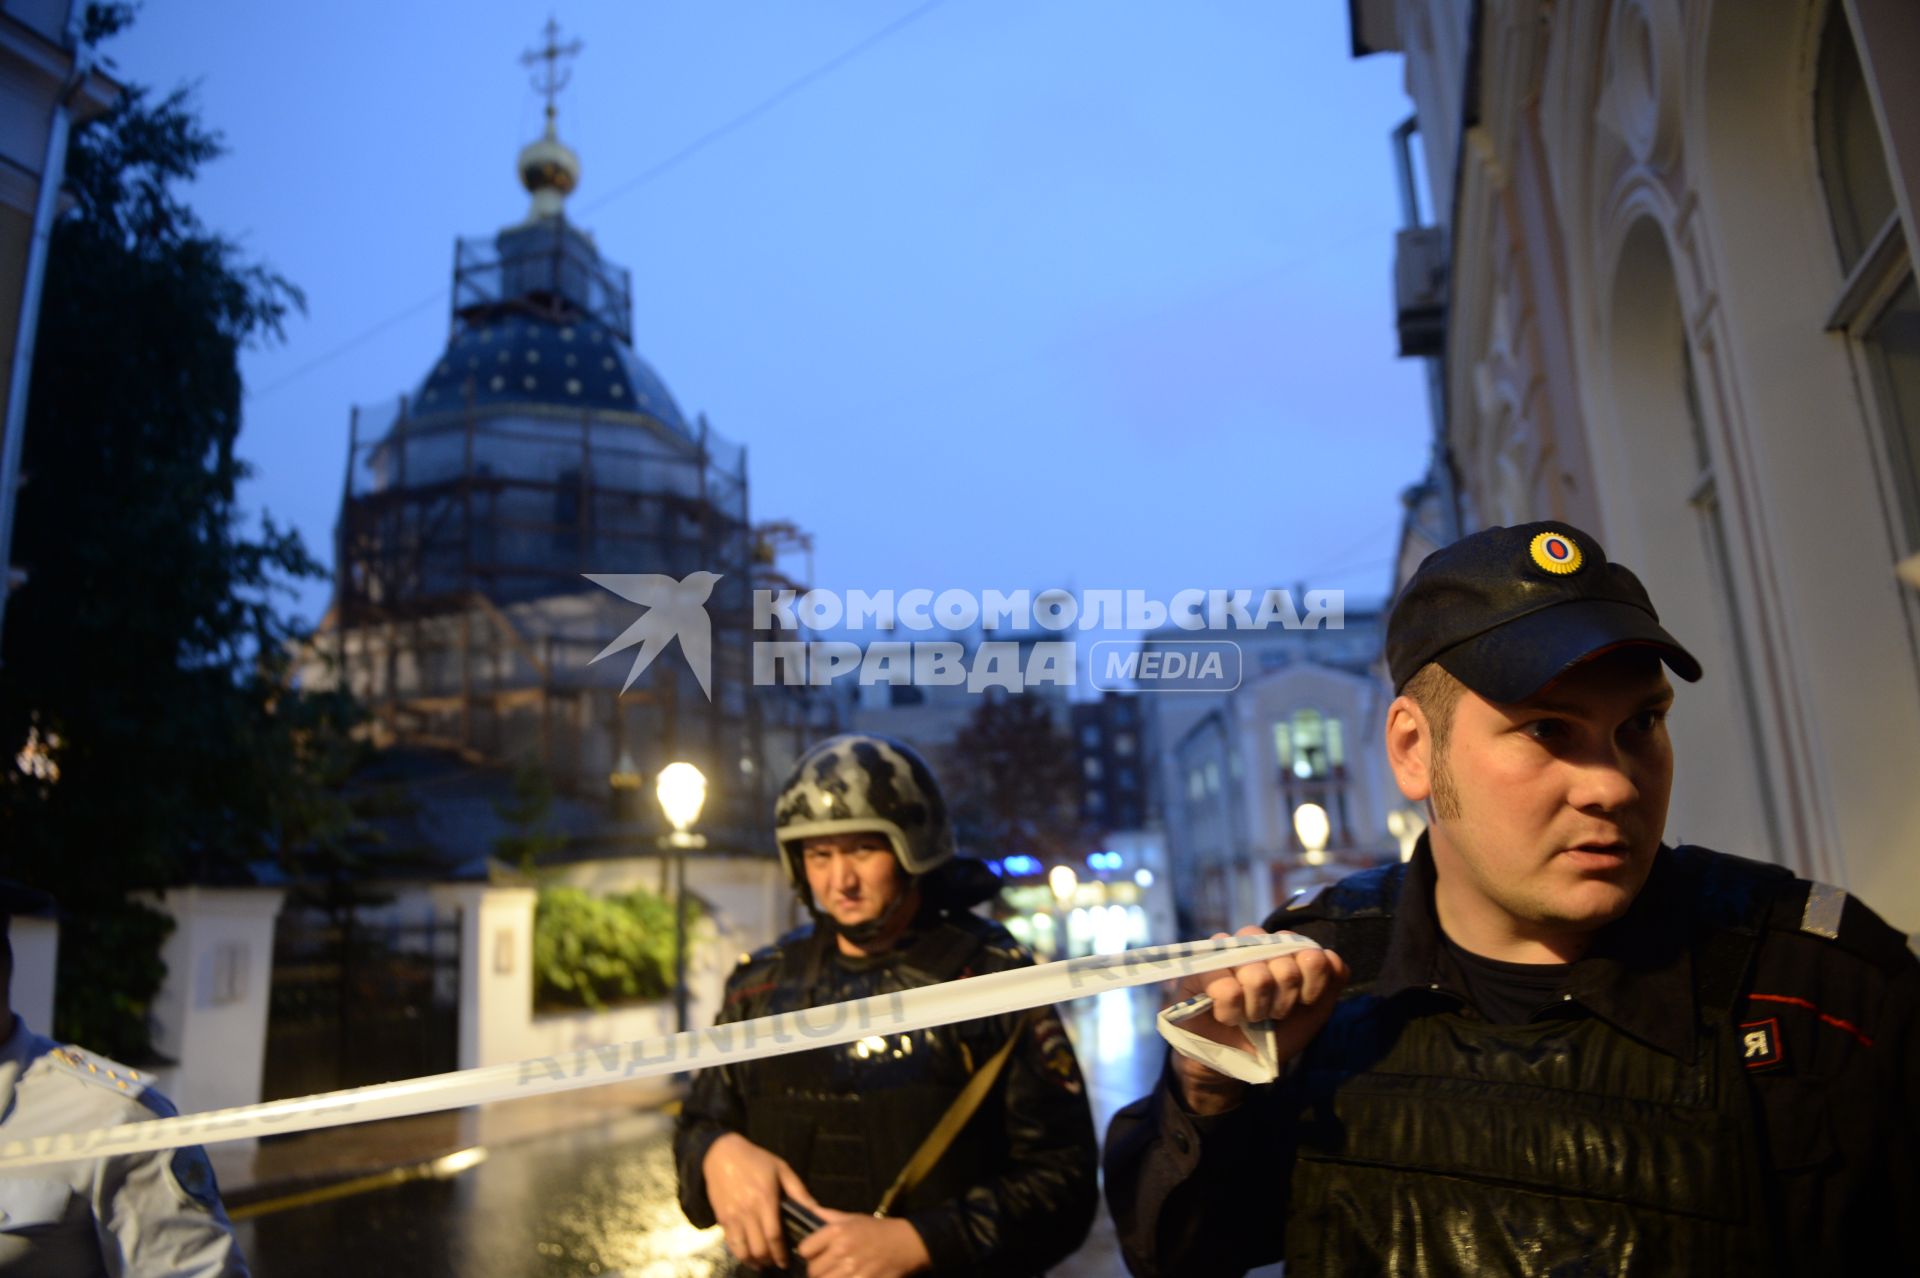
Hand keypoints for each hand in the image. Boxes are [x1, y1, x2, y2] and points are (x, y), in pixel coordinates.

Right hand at [701, 1131, 817, 1270]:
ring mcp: (733, 1217)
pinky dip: (740, 1254)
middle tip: (777, 1263)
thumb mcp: (781, 1169)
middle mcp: (748, 1211)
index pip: (773, 1235)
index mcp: (765, 1199)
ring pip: (743, 1250)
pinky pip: (731, 1244)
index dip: (781, 1253)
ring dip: (754, 1261)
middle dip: (769, 1260)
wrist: (722, 1154)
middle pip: (759, 1247)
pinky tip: (748, 1256)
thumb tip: (816, 1210)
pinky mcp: (722, 1219)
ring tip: (763, 1263)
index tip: (786, 1261)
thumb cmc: (756, 1160)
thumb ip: (799, 1191)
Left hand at [794, 1209, 931, 1277]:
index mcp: (837, 1232)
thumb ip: (829, 1216)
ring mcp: (853, 1270)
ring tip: (836, 1275)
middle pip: (812, 1271)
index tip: (814, 1254)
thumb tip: (810, 1211)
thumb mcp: (854, 1217)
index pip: (804, 1249)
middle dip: (817, 1270)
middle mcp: (842, 1251)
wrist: (908, 1243)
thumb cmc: (879, 1229)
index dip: (808, 1253)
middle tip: (826, 1268)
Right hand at [1168, 927, 1348, 1114]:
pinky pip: (1226, 988)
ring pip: (1256, 975)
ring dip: (1256, 1008)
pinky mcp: (1199, 968)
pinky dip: (1230, 1012)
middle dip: (1281, 1002)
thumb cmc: (1273, 1034)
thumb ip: (1330, 982)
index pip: (1312, 954)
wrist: (1234, 1060)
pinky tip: (1225, 1015)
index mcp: (1285, 948)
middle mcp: (1257, 942)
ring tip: (1247, 1015)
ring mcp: (1226, 951)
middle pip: (1285, 966)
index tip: (1302, 1003)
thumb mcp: (1312, 1013)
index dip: (1311, 986)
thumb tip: (1331, 957)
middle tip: (1269, 1013)